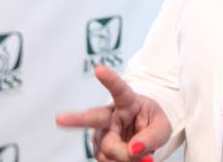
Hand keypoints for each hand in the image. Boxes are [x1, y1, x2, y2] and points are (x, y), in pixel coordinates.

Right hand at [56, 65, 171, 161]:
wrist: (145, 137)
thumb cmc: (152, 124)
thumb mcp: (163, 127)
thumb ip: (152, 136)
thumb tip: (133, 150)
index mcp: (127, 102)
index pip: (119, 89)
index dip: (110, 79)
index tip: (99, 69)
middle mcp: (109, 116)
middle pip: (93, 118)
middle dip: (76, 119)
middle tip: (60, 119)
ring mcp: (101, 135)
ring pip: (110, 150)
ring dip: (127, 156)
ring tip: (138, 151)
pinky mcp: (98, 152)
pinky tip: (128, 156)